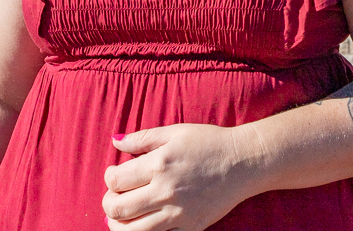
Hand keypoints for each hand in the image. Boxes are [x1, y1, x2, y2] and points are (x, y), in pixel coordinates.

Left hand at [102, 124, 261, 229]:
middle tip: (116, 196)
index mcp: (159, 164)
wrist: (243, 162)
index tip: (115, 175)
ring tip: (123, 215)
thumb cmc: (210, 143)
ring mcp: (177, 213)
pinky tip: (144, 224)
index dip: (109, 178)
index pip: (116, 181)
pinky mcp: (189, 228)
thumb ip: (143, 137)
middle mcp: (165, 191)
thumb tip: (115, 141)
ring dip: (119, 224)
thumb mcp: (176, 132)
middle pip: (117, 209)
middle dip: (109, 203)